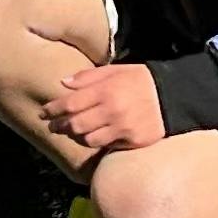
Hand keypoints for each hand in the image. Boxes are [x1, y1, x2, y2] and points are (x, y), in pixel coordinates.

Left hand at [52, 61, 168, 155]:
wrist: (174, 97)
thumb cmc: (141, 81)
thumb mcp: (116, 70)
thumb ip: (89, 77)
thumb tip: (63, 83)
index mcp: (107, 90)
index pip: (70, 103)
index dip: (53, 109)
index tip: (43, 112)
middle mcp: (113, 110)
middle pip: (76, 124)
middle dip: (60, 126)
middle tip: (53, 126)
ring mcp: (123, 128)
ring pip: (88, 140)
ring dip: (77, 137)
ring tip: (73, 132)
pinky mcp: (133, 142)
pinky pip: (107, 146)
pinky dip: (97, 143)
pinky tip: (93, 138)